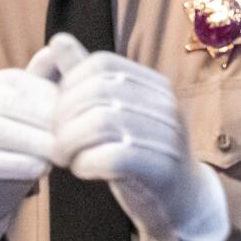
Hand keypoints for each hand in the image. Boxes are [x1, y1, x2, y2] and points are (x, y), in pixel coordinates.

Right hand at [0, 43, 65, 240]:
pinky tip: (39, 171)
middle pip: (3, 103)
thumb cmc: (1, 162)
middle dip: (42, 119)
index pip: (13, 82)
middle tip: (73, 138)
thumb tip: (57, 49)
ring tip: (59, 156)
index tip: (78, 116)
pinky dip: (12, 164)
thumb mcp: (23, 125)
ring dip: (32, 143)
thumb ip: (38, 89)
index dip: (47, 97)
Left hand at [52, 49, 229, 240]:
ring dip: (70, 142)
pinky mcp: (161, 169)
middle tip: (57, 141)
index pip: (101, 64)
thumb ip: (87, 79)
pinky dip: (86, 163)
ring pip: (100, 123)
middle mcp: (165, 104)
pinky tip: (82, 169)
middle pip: (96, 93)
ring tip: (66, 157)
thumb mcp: (116, 112)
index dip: (69, 86)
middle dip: (63, 118)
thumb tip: (58, 40)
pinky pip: (113, 156)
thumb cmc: (141, 153)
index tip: (61, 113)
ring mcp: (166, 136)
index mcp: (154, 85)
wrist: (183, 200)